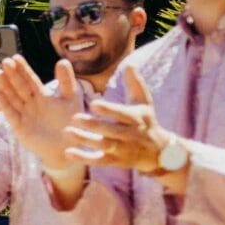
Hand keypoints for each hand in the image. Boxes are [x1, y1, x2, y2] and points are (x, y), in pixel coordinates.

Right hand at [0, 56, 87, 177]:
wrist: (67, 147)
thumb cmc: (71, 123)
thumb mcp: (71, 99)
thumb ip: (67, 81)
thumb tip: (63, 60)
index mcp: (43, 95)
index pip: (30, 79)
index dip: (23, 69)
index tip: (15, 57)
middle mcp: (31, 103)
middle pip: (19, 86)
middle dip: (12, 74)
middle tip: (4, 61)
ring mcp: (24, 115)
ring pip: (12, 97)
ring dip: (4, 86)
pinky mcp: (19, 127)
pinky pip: (11, 114)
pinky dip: (5, 105)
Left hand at [67, 67, 181, 187]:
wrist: (157, 152)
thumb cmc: (146, 121)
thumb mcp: (144, 102)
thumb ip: (135, 84)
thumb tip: (129, 63)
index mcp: (136, 118)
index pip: (122, 114)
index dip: (109, 110)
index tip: (94, 103)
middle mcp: (130, 135)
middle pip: (111, 131)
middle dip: (94, 126)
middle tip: (74, 118)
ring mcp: (122, 149)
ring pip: (103, 146)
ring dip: (85, 140)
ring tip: (67, 132)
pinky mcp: (114, 161)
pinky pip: (98, 161)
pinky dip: (83, 158)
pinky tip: (67, 152)